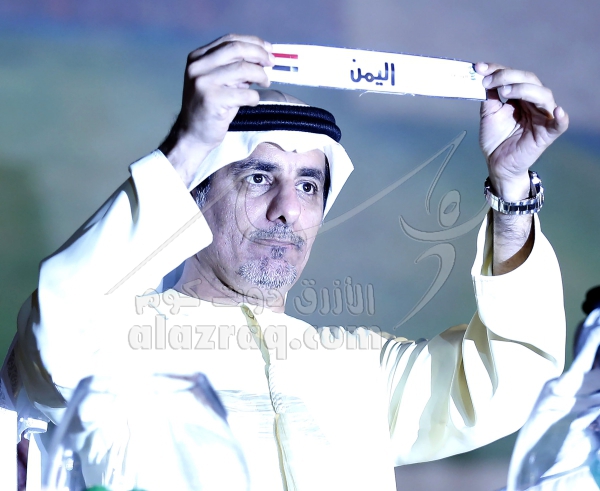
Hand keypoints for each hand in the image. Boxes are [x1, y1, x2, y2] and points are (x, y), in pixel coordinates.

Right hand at [160, 34, 273, 186]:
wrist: (193, 134)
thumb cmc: (211, 109)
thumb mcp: (220, 82)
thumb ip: (235, 68)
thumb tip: (263, 58)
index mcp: (198, 57)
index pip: (230, 40)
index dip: (253, 42)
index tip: (269, 49)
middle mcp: (197, 66)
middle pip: (236, 50)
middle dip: (259, 54)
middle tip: (271, 64)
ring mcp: (203, 82)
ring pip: (242, 69)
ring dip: (260, 75)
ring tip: (265, 83)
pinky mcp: (212, 99)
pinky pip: (244, 94)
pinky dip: (254, 97)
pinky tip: (252, 102)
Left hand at [475, 62, 568, 200]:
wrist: (497, 164)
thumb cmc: (496, 140)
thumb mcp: (489, 114)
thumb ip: (489, 96)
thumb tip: (484, 75)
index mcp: (520, 97)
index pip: (514, 76)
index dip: (498, 70)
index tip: (479, 68)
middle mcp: (534, 103)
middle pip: (529, 80)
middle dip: (508, 76)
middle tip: (489, 81)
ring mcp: (542, 117)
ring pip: (542, 95)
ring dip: (523, 89)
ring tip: (504, 92)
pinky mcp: (547, 134)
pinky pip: (559, 125)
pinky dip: (561, 117)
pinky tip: (557, 111)